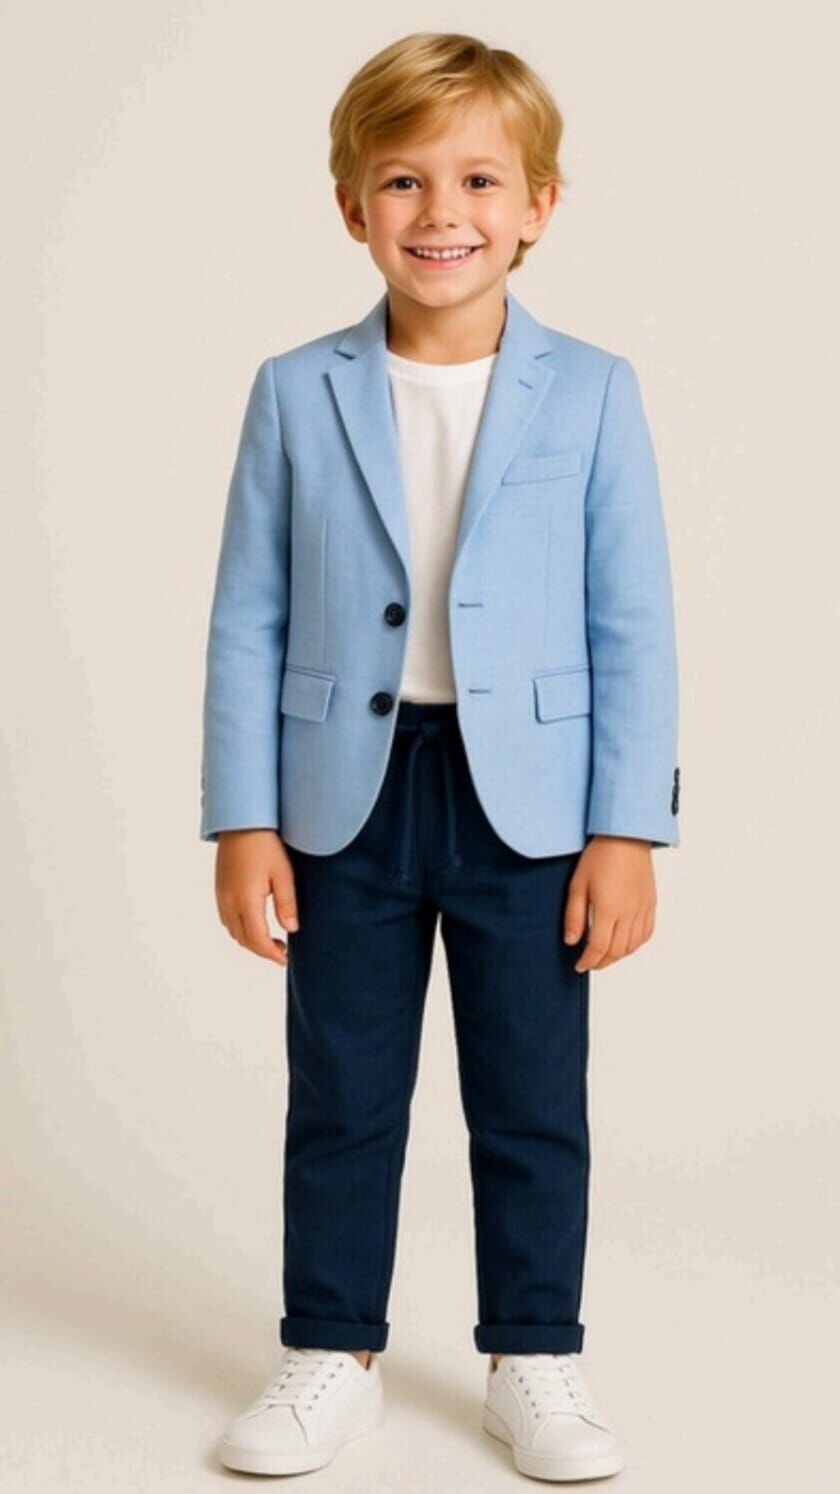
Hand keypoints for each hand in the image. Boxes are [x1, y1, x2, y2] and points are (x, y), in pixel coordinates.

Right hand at [215, 830, 298, 965]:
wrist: (241, 820)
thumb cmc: (265, 843)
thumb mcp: (283, 873)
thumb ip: (287, 904)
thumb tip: (291, 929)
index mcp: (246, 900)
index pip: (257, 939)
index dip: (271, 954)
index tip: (285, 959)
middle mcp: (228, 901)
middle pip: (243, 939)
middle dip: (262, 950)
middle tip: (283, 951)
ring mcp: (221, 895)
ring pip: (233, 931)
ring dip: (250, 940)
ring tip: (272, 938)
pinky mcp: (219, 888)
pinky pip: (226, 918)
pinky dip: (240, 928)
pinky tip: (255, 922)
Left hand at [563, 836, 656, 972]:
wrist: (626, 836)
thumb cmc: (600, 856)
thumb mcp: (578, 884)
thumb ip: (574, 916)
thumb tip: (571, 941)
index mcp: (609, 909)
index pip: (599, 947)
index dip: (588, 961)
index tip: (579, 965)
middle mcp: (629, 913)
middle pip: (617, 951)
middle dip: (602, 962)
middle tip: (590, 963)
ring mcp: (642, 909)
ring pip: (633, 945)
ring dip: (618, 955)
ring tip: (605, 955)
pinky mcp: (651, 903)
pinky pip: (647, 933)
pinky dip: (635, 944)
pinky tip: (625, 944)